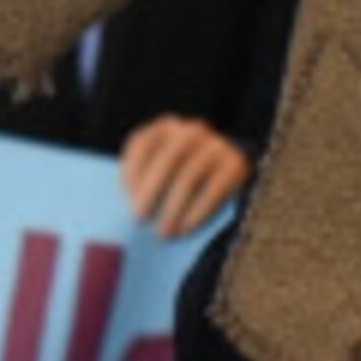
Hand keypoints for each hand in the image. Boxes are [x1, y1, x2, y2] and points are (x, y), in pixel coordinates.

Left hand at [116, 116, 250, 239]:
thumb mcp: (159, 173)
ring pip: (190, 177)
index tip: (126, 199)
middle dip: (151, 191)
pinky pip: (214, 189)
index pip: (142, 143)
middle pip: (168, 159)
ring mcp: (216, 145)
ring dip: (174, 208)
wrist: (226, 173)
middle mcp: (191, 131)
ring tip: (164, 232)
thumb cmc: (178, 179)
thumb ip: (141, 186)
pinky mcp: (235, 163)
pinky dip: (198, 211)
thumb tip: (126, 213)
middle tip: (140, 219)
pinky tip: (187, 228)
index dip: (132, 171)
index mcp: (165, 128)